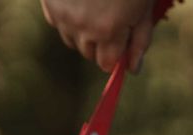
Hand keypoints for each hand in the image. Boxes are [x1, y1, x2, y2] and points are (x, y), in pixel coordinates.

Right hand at [41, 0, 155, 72]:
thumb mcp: (143, 6)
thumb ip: (140, 40)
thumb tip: (133, 69)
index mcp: (109, 30)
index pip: (106, 64)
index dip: (115, 55)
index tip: (120, 43)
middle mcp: (82, 27)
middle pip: (89, 54)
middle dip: (101, 42)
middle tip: (111, 17)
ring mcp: (63, 16)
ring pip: (72, 39)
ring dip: (83, 30)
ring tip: (95, 5)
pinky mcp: (49, 5)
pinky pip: (59, 22)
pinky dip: (68, 15)